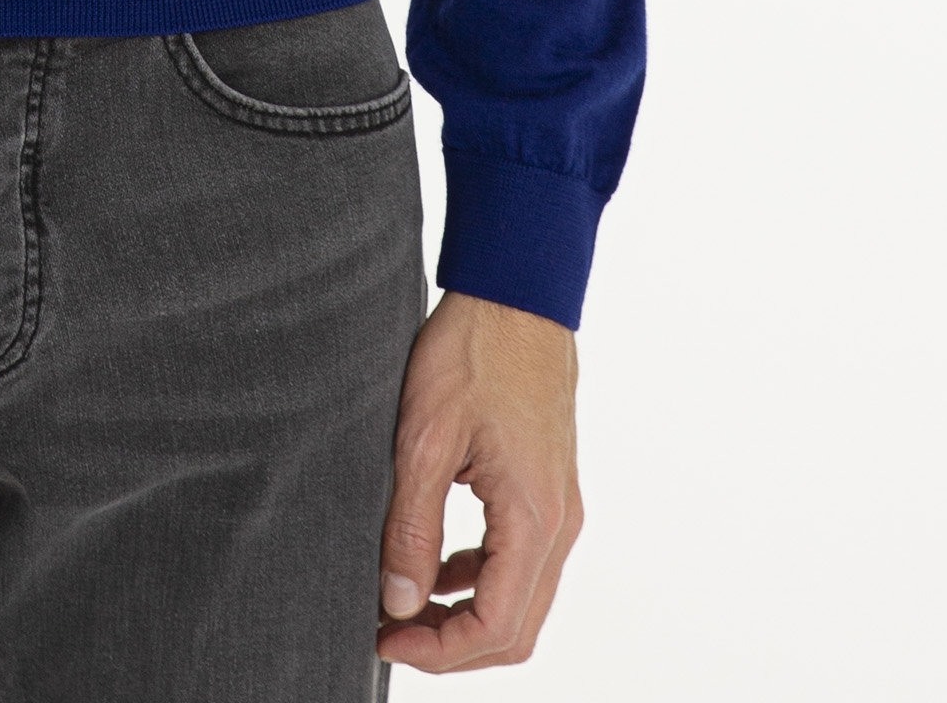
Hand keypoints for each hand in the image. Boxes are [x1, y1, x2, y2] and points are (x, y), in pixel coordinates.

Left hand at [377, 291, 581, 672]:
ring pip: (521, 598)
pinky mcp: (549, 488)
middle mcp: (559, 523)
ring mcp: (560, 507)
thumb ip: (413, 527)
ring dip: (466, 615)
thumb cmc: (474, 352)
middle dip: (452, 645)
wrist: (515, 295)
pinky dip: (480, 577)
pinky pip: (521, 560)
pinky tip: (437, 563)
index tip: (386, 638)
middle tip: (391, 632)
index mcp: (534, 519)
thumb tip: (400, 600)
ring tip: (405, 603)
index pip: (497, 627)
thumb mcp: (424, 439)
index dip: (439, 651)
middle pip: (516, 628)